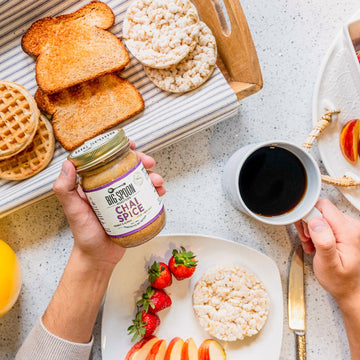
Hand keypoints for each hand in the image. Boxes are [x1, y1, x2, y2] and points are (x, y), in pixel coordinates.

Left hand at [53, 142, 164, 268]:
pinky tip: (160, 193)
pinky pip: (146, 196)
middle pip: (128, 168)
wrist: (98, 258)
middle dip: (141, 162)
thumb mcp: (73, 211)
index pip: (107, 161)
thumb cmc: (84, 235)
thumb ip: (65, 189)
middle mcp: (110, 188)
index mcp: (95, 184)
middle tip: (150, 163)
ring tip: (158, 182)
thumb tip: (68, 163)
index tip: (131, 145)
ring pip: (139, 181)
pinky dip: (155, 192)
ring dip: (152, 177)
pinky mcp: (134, 209)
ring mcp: (123, 199)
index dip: (119, 150)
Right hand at [294, 198, 359, 307]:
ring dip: (310, 228)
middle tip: (307, 239)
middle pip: (320, 210)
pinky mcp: (342, 231)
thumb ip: (323, 241)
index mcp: (348, 231)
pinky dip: (315, 231)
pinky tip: (314, 242)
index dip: (309, 216)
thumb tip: (316, 222)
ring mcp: (347, 228)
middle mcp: (350, 226)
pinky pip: (324, 222)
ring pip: (320, 215)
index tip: (306, 231)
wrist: (349, 289)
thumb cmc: (340, 281)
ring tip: (310, 242)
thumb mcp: (328, 264)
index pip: (323, 207)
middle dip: (308, 223)